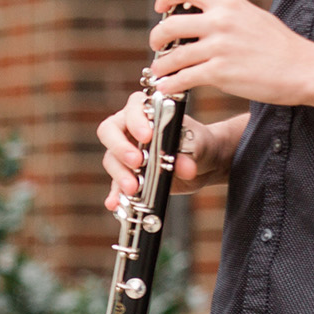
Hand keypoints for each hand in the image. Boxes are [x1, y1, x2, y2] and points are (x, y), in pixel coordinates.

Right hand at [97, 92, 224, 210]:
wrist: (203, 163)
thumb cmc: (198, 143)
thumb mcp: (198, 145)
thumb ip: (189, 153)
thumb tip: (184, 168)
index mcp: (145, 112)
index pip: (132, 109)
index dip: (135, 121)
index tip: (147, 136)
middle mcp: (129, 129)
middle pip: (110, 132)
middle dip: (121, 148)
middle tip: (137, 162)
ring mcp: (125, 153)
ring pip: (111, 160)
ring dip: (120, 174)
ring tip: (134, 188)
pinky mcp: (128, 175)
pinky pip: (116, 185)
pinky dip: (116, 194)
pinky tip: (115, 203)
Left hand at [147, 0, 313, 106]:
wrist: (303, 69)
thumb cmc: (281, 44)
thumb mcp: (253, 14)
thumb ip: (229, 2)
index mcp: (228, 4)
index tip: (160, 7)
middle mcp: (220, 22)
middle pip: (171, 25)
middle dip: (157, 37)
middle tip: (157, 45)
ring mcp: (219, 48)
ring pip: (174, 56)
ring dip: (162, 66)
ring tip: (160, 71)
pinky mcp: (220, 72)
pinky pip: (185, 78)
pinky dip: (172, 84)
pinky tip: (168, 87)